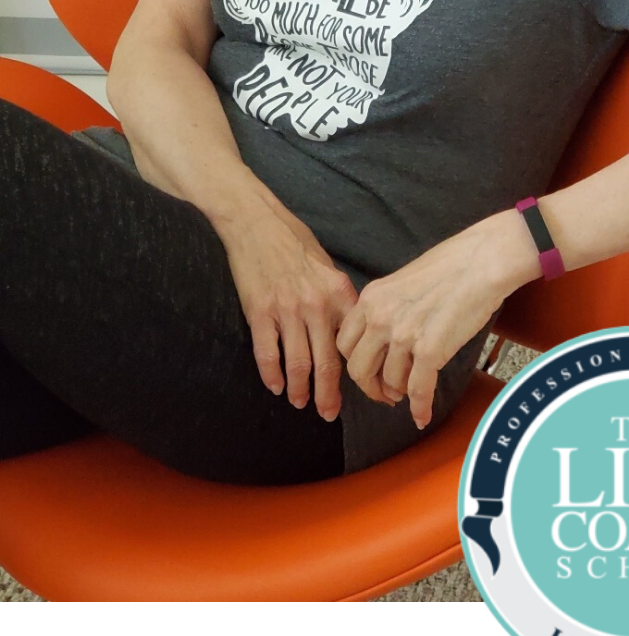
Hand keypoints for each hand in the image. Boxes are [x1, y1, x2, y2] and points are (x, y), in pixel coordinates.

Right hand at [218, 202, 357, 420]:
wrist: (256, 222)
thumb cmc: (293, 241)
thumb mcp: (327, 267)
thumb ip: (338, 299)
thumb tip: (348, 330)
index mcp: (338, 292)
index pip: (354, 342)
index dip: (361, 372)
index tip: (366, 391)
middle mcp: (316, 304)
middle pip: (327, 362)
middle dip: (329, 394)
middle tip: (330, 414)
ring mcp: (287, 309)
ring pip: (298, 363)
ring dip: (300, 389)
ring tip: (301, 403)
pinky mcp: (260, 311)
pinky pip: (268, 353)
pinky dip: (272, 375)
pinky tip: (276, 387)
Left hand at [337, 216, 518, 430]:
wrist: (483, 260)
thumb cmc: (452, 266)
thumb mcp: (402, 281)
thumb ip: (387, 308)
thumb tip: (386, 338)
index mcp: (371, 298)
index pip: (345, 344)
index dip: (356, 364)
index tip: (369, 372)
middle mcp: (380, 317)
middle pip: (359, 369)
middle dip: (371, 387)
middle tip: (385, 393)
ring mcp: (403, 334)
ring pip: (390, 382)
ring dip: (399, 393)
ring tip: (410, 393)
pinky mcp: (429, 349)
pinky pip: (418, 390)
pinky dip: (420, 407)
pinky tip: (422, 415)